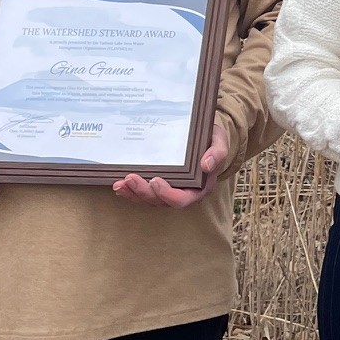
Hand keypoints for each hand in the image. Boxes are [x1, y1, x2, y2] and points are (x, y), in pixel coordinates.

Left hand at [113, 117, 230, 207]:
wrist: (206, 138)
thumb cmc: (213, 142)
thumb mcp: (220, 143)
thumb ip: (217, 153)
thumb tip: (206, 164)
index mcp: (199, 188)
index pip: (182, 199)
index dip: (167, 194)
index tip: (155, 180)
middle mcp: (183, 193)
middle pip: (161, 201)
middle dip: (143, 192)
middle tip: (130, 178)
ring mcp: (170, 190)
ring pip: (149, 199)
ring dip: (133, 194)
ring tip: (119, 184)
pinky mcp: (159, 186)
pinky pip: (144, 193)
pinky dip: (131, 192)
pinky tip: (119, 186)